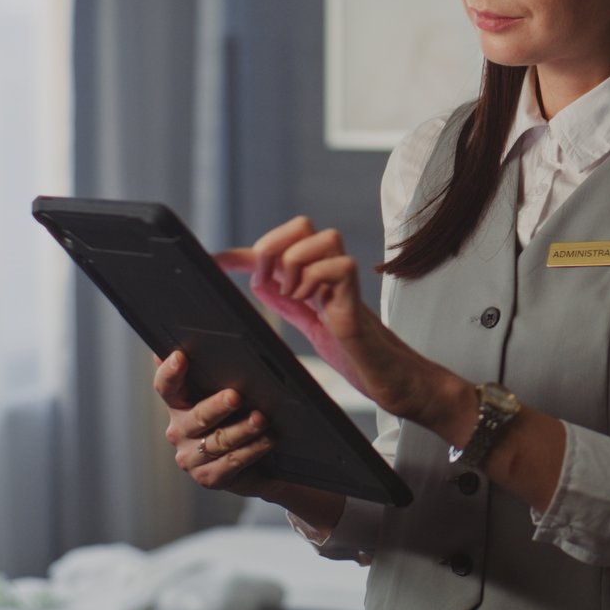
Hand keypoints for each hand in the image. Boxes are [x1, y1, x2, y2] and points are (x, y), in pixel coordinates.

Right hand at [154, 349, 282, 496]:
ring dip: (243, 430)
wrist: (260, 459)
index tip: (179, 356)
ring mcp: (191, 458)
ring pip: (218, 441)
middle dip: (218, 406)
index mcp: (178, 404)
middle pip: (197, 416)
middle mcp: (179, 431)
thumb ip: (213, 369)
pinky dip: (251, 450)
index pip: (166, 387)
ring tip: (262, 419)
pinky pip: (231, 463)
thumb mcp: (228, 390)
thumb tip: (203, 337)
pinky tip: (267, 439)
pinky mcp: (209, 478)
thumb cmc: (240, 415)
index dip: (170, 372)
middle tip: (236, 395)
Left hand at [213, 215, 458, 425]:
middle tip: (270, 283)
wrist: (395, 384)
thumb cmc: (359, 358)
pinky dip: (318, 280)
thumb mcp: (311, 326)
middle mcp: (331, 276)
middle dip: (274, 246)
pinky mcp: (357, 305)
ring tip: (296, 297)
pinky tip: (314, 304)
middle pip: (303, 225)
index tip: (214, 263)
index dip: (241, 253)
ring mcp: (346, 287)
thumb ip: (288, 305)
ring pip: (323, 236)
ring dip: (297, 263)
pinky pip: (340, 266)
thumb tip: (259, 281)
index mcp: (315, 281)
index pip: (278, 250)